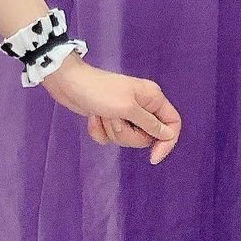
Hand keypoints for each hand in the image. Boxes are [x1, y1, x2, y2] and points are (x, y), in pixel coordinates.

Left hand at [41, 54, 180, 165]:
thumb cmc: (99, 91)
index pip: (172, 124)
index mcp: (152, 98)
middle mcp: (142, 106)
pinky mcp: (108, 119)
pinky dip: (100, 131)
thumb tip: (168, 135)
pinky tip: (92, 118)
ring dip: (112, 131)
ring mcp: (124, 113)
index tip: (153, 157)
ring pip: (128, 138)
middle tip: (114, 119)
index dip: (166, 142)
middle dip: (128, 133)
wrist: (67, 84)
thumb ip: (150, 124)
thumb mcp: (128, 109)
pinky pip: (111, 137)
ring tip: (102, 115)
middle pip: (147, 136)